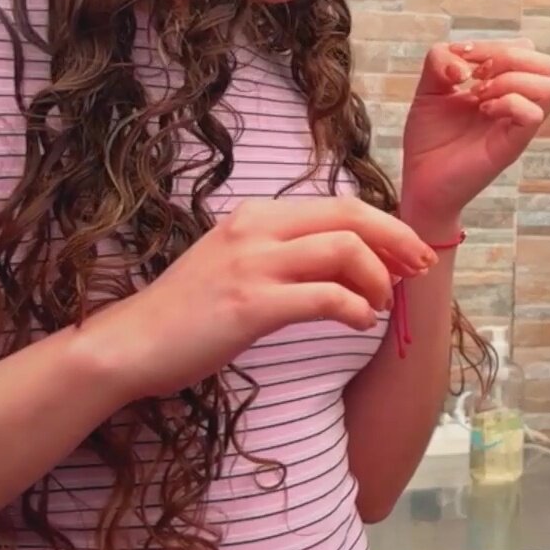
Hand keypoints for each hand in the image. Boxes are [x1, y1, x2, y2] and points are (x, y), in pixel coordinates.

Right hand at [79, 196, 436, 400]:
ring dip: (378, 279)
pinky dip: (356, 309)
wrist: (130, 344)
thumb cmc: (187, 311)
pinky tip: (360, 323)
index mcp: (258, 216)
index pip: (341, 205)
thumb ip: (282, 252)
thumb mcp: (236, 262)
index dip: (386, 226)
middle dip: (397, 241)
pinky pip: (325, 297)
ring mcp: (253, 265)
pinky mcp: (250, 305)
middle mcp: (257, 229)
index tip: (410, 251)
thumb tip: (345, 258)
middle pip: (352, 217)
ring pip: (345, 251)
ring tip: (381, 305)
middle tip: (419, 270)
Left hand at [399, 39, 549, 222]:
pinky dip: (508, 103)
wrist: (420, 181)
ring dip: (511, 80)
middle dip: (509, 57)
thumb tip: (464, 65)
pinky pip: (533, 114)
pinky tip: (482, 111)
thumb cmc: (429, 139)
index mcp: (504, 87)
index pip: (525, 49)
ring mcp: (518, 126)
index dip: (494, 43)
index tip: (460, 56)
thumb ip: (441, 60)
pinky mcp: (512, 146)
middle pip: (548, 64)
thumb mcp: (429, 88)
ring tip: (479, 94)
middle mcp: (518, 104)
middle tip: (476, 77)